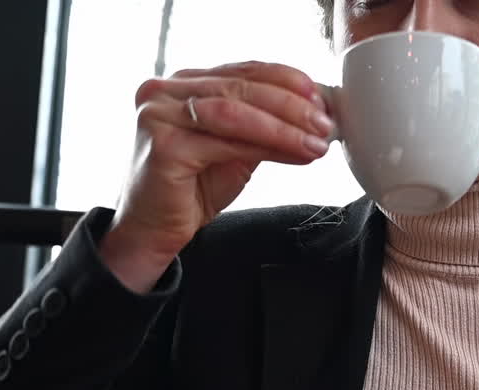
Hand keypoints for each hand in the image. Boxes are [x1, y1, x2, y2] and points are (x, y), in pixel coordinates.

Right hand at [100, 62, 334, 291]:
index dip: (285, 79)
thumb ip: (264, 128)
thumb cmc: (191, 190)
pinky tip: (295, 155)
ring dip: (283, 126)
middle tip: (324, 123)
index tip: (319, 95)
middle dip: (291, 105)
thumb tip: (314, 116)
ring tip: (316, 142)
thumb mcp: (236, 150)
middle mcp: (165, 91)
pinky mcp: (164, 145)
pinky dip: (266, 147)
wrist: (153, 231)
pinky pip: (225, 142)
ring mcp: (159, 115)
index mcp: (184, 84)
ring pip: (235, 111)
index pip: (242, 70)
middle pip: (240, 87)